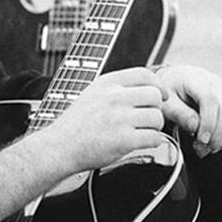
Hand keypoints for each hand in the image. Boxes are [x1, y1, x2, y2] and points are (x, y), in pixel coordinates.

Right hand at [41, 67, 168, 171]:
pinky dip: (153, 141)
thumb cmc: (76, 124)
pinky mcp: (124, 140)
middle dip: (156, 107)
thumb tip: (147, 86)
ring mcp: (120, 119)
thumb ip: (117, 88)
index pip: (144, 74)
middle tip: (150, 117)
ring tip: (143, 131)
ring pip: (157, 118)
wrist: (60, 147)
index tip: (161, 95)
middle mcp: (114, 98)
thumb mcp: (93, 93)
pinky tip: (143, 142)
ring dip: (155, 127)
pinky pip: (154, 137)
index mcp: (107, 83)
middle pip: (154, 95)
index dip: (158, 85)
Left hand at [153, 63, 221, 155]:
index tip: (201, 140)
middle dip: (215, 136)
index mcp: (198, 79)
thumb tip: (195, 127)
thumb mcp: (166, 102)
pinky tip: (215, 144)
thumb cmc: (170, 91)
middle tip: (200, 149)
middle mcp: (217, 84)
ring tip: (206, 149)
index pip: (211, 100)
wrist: (177, 80)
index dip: (208, 123)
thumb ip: (179, 113)